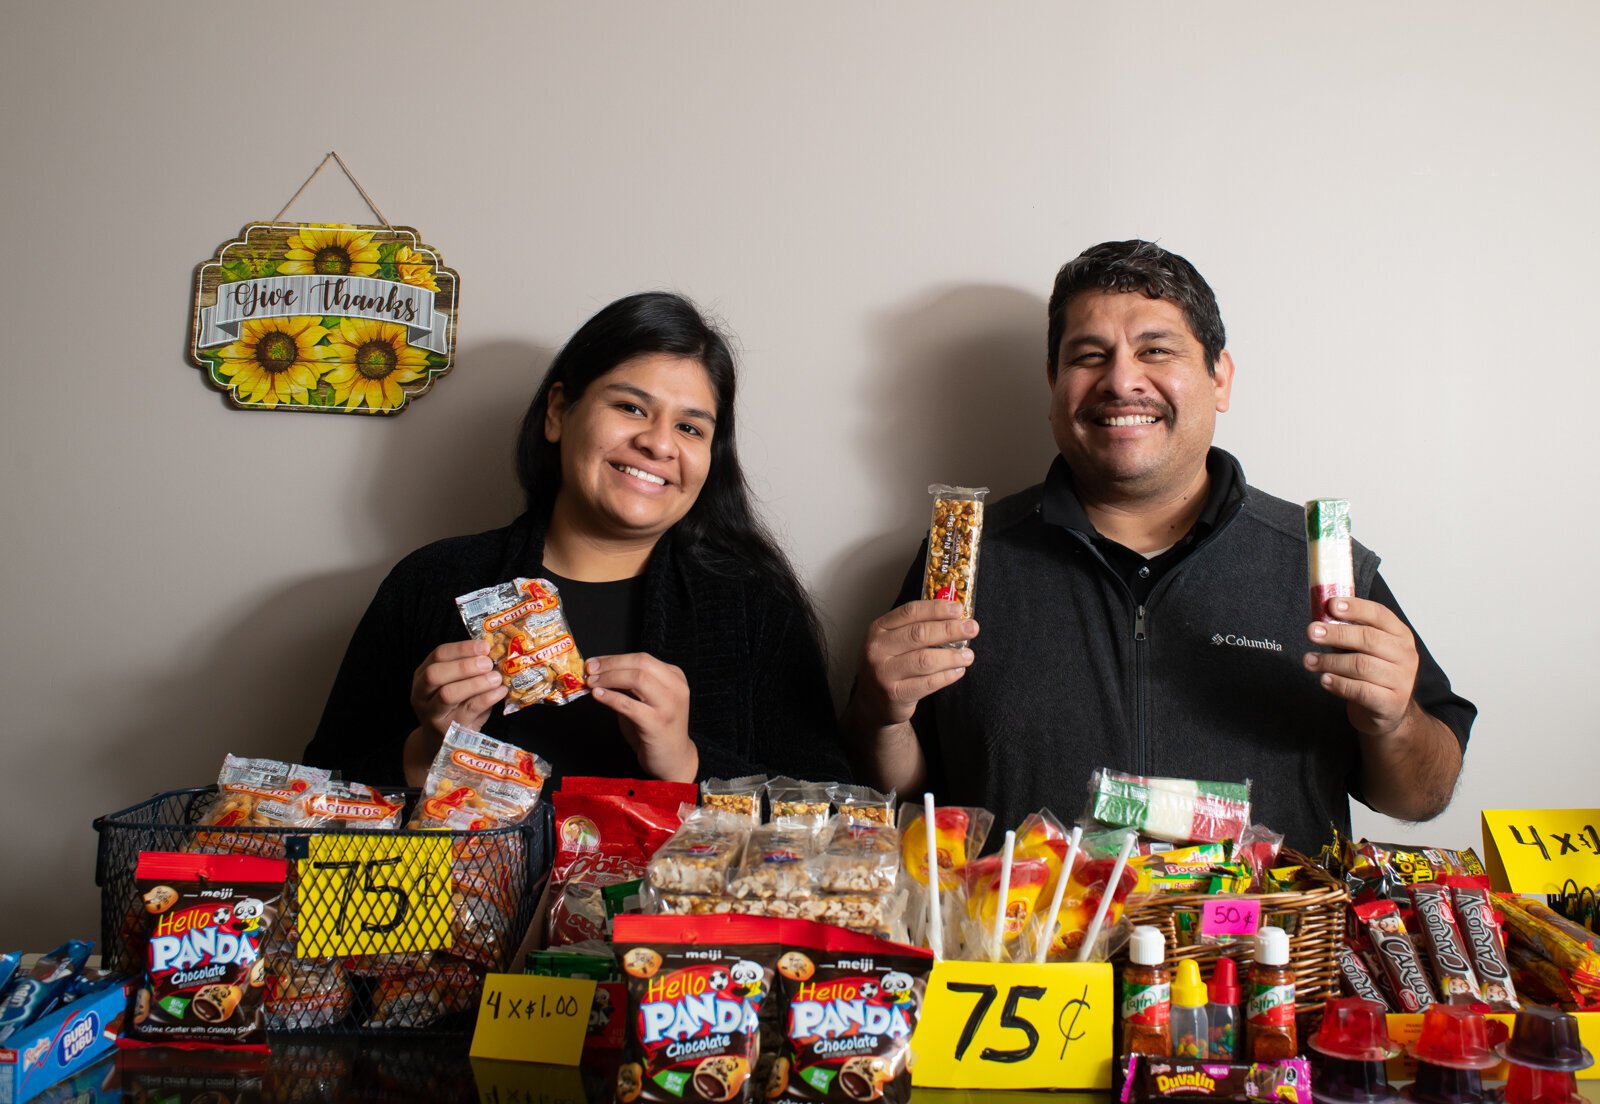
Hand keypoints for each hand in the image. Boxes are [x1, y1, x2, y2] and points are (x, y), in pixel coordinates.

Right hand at [410, 639, 507, 743]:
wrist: (442, 742)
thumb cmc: (455, 707)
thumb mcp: (456, 684)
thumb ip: (470, 668)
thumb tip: (494, 652)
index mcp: (422, 675)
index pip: (438, 654)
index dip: (462, 648)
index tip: (484, 646)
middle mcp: (422, 694)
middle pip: (435, 674)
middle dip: (464, 665)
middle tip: (488, 664)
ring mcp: (432, 714)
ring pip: (448, 694)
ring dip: (475, 683)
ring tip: (496, 678)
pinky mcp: (448, 730)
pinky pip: (468, 711)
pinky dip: (487, 698)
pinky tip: (500, 692)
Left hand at [585, 653, 696, 781]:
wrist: (673, 759)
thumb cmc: (656, 730)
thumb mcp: (647, 701)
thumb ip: (629, 686)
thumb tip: (599, 674)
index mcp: (674, 678)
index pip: (642, 658)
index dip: (614, 658)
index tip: (594, 663)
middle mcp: (675, 688)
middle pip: (641, 663)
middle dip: (610, 664)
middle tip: (590, 670)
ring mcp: (669, 705)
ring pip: (637, 679)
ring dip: (609, 678)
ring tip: (592, 683)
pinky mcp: (657, 723)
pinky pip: (630, 705)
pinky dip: (611, 697)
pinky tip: (598, 696)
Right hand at [852, 600, 977, 729]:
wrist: (874, 700)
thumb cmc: (892, 664)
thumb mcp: (895, 641)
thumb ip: (918, 627)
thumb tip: (956, 616)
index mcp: (879, 629)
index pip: (910, 612)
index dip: (936, 609)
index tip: (958, 609)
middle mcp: (878, 648)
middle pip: (919, 634)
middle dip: (950, 630)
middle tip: (972, 628)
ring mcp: (884, 672)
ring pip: (925, 660)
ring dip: (952, 656)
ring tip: (968, 655)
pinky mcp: (895, 693)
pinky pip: (928, 682)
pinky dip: (947, 676)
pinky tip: (958, 671)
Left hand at [1304, 596, 1419, 738]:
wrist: (1387, 711)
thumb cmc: (1372, 675)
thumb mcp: (1363, 649)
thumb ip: (1348, 632)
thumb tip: (1320, 618)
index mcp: (1400, 635)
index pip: (1379, 614)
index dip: (1355, 608)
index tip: (1331, 605)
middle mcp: (1405, 655)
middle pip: (1369, 639)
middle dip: (1336, 633)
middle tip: (1311, 632)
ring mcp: (1401, 680)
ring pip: (1361, 665)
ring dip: (1330, 661)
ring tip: (1309, 661)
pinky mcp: (1391, 703)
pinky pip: (1361, 690)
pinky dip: (1338, 683)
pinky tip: (1324, 679)